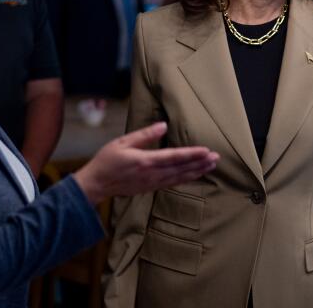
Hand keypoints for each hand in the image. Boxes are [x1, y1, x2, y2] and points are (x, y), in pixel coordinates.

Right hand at [73, 122, 218, 204]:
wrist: (96, 185)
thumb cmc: (107, 160)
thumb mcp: (122, 142)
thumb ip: (144, 134)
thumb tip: (163, 125)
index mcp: (145, 161)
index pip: (174, 157)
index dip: (192, 154)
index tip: (206, 150)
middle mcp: (151, 174)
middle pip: (181, 168)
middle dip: (200, 163)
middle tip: (216, 157)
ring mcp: (152, 183)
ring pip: (179, 177)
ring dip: (197, 171)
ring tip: (212, 165)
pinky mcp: (150, 188)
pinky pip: (173, 183)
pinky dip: (186, 179)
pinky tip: (196, 175)